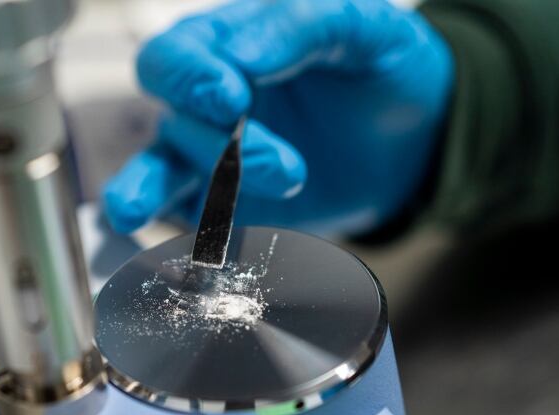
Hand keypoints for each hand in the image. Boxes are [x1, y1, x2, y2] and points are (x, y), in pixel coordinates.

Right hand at [103, 0, 453, 234]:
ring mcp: (211, 158)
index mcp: (229, 44)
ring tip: (170, 210)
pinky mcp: (224, 208)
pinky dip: (167, 234)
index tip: (233, 99)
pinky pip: (182, 220)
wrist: (410, 139)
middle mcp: (208, 103)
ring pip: (160, 171)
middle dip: (213, 143)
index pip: (178, 55)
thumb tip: (242, 59)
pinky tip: (147, 244)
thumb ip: (301, 25)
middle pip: (171, 116)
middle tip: (284, 167)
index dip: (193, 78)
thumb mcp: (363, 26)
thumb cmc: (381, 67)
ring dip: (162, 191)